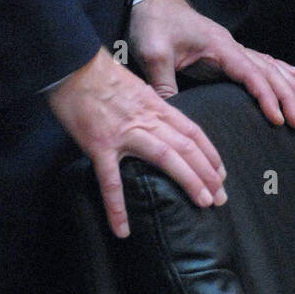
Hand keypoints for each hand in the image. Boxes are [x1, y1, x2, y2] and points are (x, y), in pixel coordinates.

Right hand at [46, 45, 227, 237]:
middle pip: (185, 147)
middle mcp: (146, 119)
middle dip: (208, 173)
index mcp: (155, 105)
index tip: (222, 173)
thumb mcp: (134, 86)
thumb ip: (149, 106)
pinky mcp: (99, 144)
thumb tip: (159, 121)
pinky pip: (110, 180)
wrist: (72, 63)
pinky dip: (117, 207)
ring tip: (203, 203)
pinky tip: (122, 230)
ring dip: (188, 181)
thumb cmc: (99, 73)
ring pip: (165, 157)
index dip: (210, 153)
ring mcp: (124, 132)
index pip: (191, 131)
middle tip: (221, 198)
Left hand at [129, 0, 294, 130]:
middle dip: (287, 95)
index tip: (278, 118)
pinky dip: (280, 70)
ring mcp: (230, 48)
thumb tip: (172, 115)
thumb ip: (164, 83)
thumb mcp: (153, 54)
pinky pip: (259, 62)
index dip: (266, 96)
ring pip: (268, 66)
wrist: (152, 2)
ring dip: (289, 85)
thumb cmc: (153, 24)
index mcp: (218, 46)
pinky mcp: (225, 53)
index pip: (250, 73)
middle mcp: (230, 45)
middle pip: (267, 71)